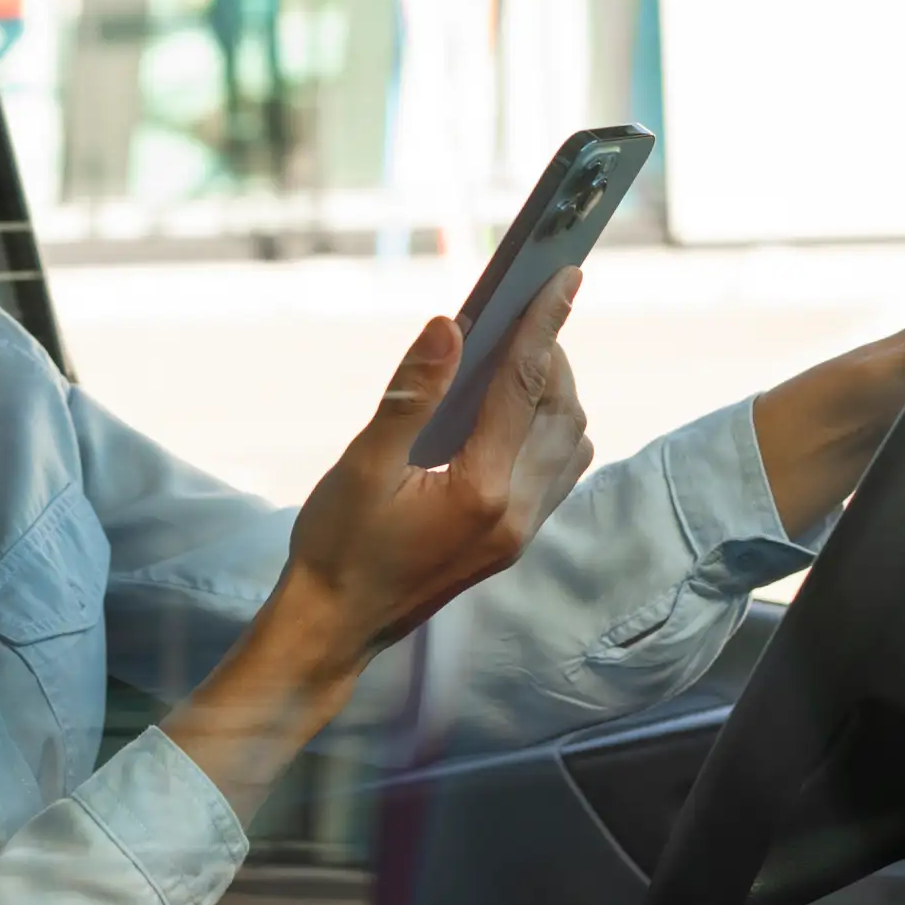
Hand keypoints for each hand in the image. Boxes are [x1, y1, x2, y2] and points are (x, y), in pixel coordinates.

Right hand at [278, 267, 594, 674]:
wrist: (335, 627)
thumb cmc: (337, 547)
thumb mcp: (362, 465)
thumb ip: (411, 395)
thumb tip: (449, 326)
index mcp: (482, 490)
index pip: (524, 387)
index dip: (543, 325)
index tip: (563, 278)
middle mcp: (516, 514)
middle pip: (559, 411)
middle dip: (550, 355)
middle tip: (525, 313)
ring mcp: (521, 533)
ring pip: (570, 443)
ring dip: (557, 393)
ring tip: (521, 357)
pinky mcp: (513, 543)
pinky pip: (559, 474)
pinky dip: (553, 429)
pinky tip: (518, 413)